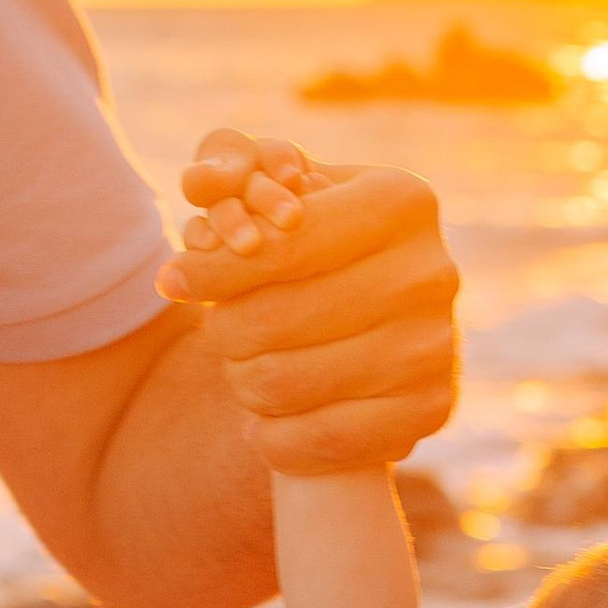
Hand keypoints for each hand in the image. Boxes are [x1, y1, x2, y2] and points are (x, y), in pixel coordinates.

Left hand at [158, 130, 459, 471]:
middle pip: (277, 319)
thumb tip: (200, 185)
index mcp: (401, 201)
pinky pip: (324, 438)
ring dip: (245, 385)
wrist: (393, 326)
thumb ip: (234, 167)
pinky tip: (263, 426)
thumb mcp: (289, 190)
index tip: (170, 281)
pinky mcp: (432, 409)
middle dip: (227, 332)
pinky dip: (276, 439)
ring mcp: (437, 346)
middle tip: (217, 336)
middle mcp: (431, 271)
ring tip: (242, 374)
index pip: (282, 243)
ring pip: (290, 382)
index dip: (214, 268)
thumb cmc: (324, 245)